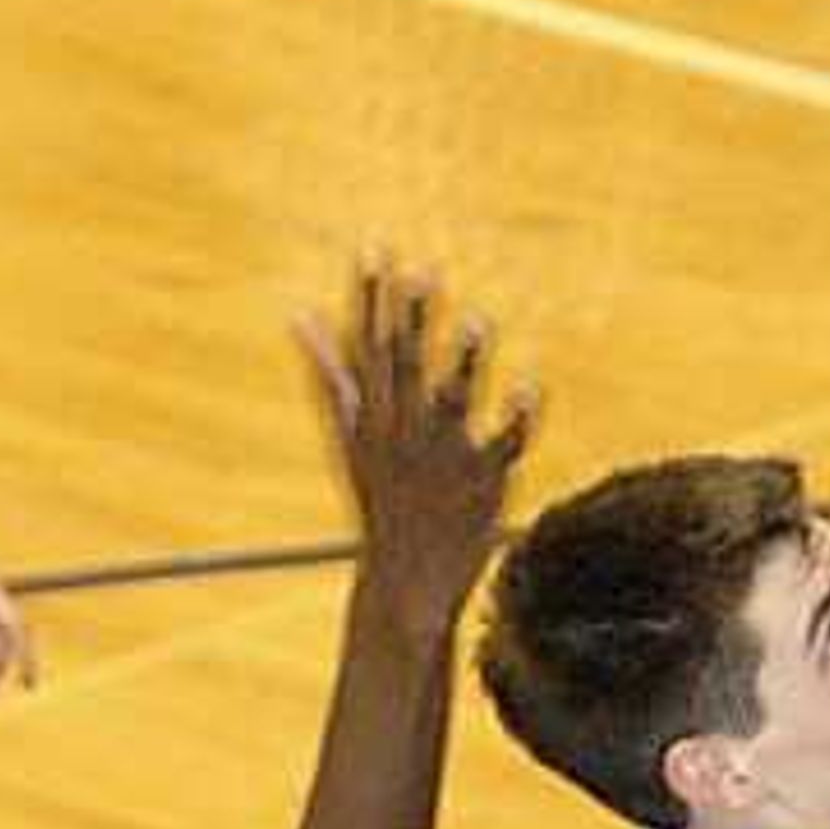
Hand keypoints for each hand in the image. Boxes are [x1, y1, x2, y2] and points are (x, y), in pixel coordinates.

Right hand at [299, 259, 536, 631]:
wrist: (404, 577)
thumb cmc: (379, 496)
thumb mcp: (346, 433)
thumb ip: (329, 370)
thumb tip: (298, 315)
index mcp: (372, 416)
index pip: (368, 347)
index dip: (371, 298)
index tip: (374, 251)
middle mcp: (404, 430)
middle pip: (407, 368)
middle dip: (411, 321)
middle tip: (420, 272)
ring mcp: (444, 456)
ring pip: (452, 403)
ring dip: (463, 364)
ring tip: (476, 323)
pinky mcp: (484, 480)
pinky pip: (502, 446)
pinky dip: (517, 419)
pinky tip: (531, 386)